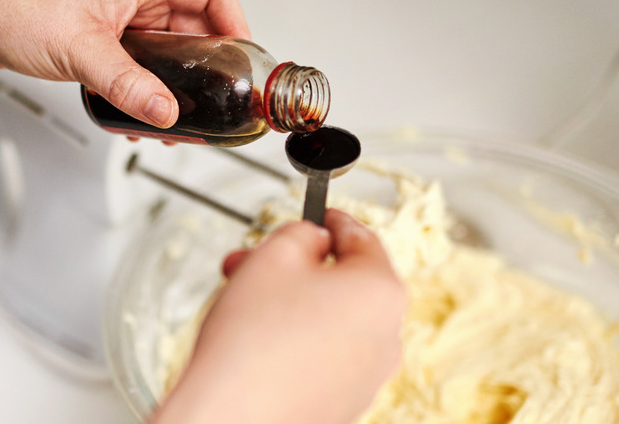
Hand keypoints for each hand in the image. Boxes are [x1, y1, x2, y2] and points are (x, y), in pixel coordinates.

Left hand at [0, 0, 249, 127]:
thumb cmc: (7, 4)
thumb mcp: (80, 49)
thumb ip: (127, 85)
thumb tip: (165, 111)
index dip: (235, 23)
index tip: (242, 57)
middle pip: (195, 26)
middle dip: (205, 68)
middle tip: (211, 99)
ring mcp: (123, 13)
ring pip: (171, 48)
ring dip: (177, 84)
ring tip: (176, 116)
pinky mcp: (109, 35)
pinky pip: (145, 61)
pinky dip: (151, 87)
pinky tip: (146, 111)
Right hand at [150, 208, 406, 423]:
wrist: (231, 417)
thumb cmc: (253, 340)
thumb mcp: (276, 254)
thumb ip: (303, 233)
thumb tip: (315, 241)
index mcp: (382, 291)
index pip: (362, 238)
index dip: (332, 220)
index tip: (319, 216)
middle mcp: (387, 336)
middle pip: (344, 281)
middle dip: (299, 266)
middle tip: (258, 260)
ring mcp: (368, 375)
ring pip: (333, 319)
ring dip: (295, 301)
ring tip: (246, 300)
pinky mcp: (345, 402)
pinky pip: (327, 355)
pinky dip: (300, 340)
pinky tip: (259, 339)